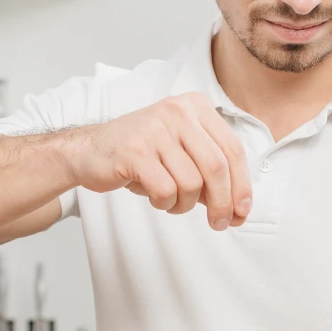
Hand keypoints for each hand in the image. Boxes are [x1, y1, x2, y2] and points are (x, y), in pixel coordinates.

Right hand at [68, 92, 251, 230]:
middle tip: (219, 224)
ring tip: (171, 201)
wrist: (89, 151)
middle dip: (223, 203)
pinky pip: (166, 190)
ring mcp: (155, 129)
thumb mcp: (181, 153)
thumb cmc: (140, 155)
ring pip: (191, 183)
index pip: (233, 149)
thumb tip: (238, 207)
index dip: (242, 186)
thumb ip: (209, 173)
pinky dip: (164, 203)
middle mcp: (178, 111)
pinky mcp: (135, 151)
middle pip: (217, 167)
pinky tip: (155, 197)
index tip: (242, 212)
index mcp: (195, 106)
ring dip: (184, 204)